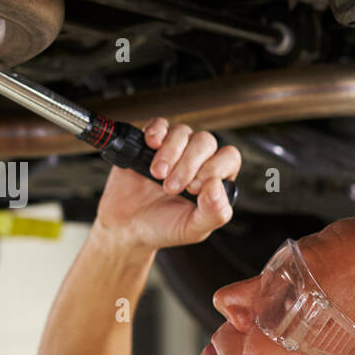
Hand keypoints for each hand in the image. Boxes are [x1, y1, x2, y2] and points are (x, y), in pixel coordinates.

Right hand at [94, 118, 240, 250]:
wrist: (126, 227)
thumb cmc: (162, 227)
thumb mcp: (193, 229)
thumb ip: (214, 213)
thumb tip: (217, 186)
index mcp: (214, 179)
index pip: (228, 157)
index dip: (214, 168)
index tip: (194, 188)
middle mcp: (197, 160)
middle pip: (205, 141)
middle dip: (188, 165)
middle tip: (171, 187)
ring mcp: (174, 150)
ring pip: (183, 132)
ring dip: (170, 153)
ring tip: (156, 175)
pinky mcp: (150, 144)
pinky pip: (159, 124)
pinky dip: (156, 132)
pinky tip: (151, 146)